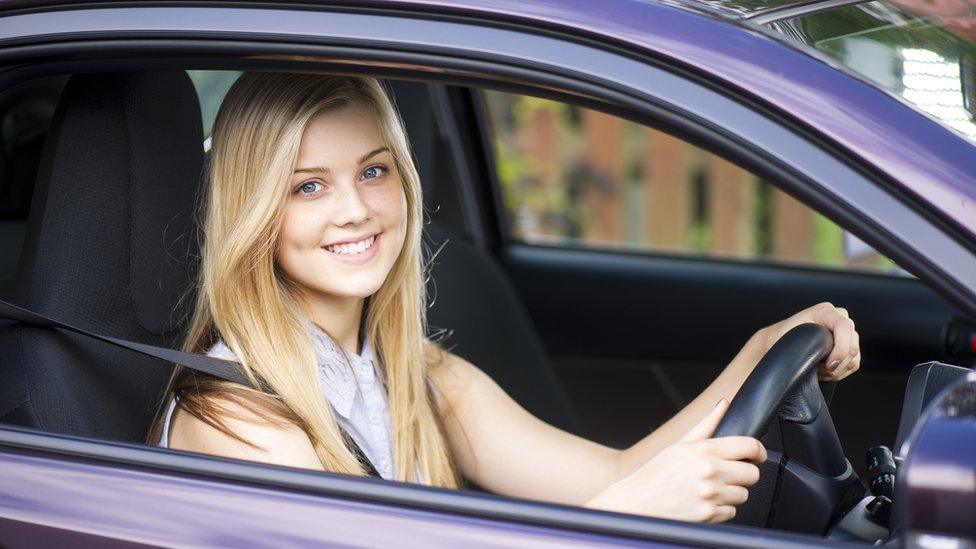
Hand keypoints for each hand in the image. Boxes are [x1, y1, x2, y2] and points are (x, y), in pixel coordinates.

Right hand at [585, 400, 764, 522]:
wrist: (638, 501)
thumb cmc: (657, 473)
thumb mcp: (681, 444)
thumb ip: (708, 424)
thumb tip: (723, 404)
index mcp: (704, 450)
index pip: (749, 446)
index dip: (758, 451)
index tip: (756, 455)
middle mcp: (710, 471)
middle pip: (753, 474)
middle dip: (743, 474)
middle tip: (727, 474)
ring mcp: (710, 494)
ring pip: (743, 494)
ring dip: (730, 493)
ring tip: (709, 489)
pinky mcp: (709, 514)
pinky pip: (731, 511)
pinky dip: (720, 509)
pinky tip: (703, 502)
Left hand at [759, 302, 860, 380]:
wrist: (780, 342)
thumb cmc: (781, 338)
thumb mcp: (790, 338)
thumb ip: (807, 344)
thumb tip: (818, 357)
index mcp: (824, 311)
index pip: (844, 327)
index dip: (841, 349)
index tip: (830, 365)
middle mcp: (838, 317)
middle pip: (852, 346)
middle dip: (836, 365)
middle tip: (817, 370)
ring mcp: (846, 331)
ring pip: (853, 357)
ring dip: (836, 370)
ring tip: (817, 370)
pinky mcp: (849, 345)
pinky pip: (853, 363)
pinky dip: (840, 372)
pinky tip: (824, 371)